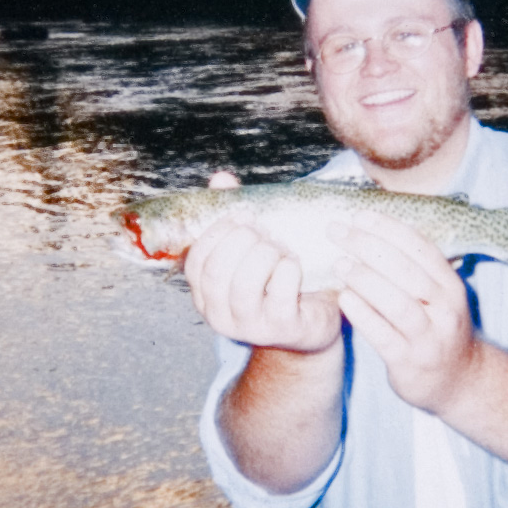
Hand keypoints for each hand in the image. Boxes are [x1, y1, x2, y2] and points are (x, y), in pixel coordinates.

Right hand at [185, 172, 342, 352]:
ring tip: (279, 249)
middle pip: (217, 271)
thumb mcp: (251, 251)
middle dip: (242, 241)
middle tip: (264, 232)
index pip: (196, 261)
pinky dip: (288, 268)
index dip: (218, 232)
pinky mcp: (282, 328)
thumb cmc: (276, 281)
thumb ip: (233, 215)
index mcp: (206, 295)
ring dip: (265, 254)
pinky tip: (294, 264)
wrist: (311, 324)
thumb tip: (220, 179)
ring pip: (245, 283)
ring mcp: (250, 326)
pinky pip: (280, 291)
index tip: (243, 217)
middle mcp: (220, 315)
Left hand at [332, 211, 479, 414]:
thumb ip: (414, 268)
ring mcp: (429, 337)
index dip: (388, 228)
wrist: (459, 381)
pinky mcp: (410, 362)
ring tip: (339, 264)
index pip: (420, 248)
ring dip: (365, 280)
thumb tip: (372, 230)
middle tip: (338, 232)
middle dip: (368, 246)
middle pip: (406, 270)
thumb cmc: (437, 328)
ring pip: (397, 303)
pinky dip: (363, 314)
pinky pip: (384, 335)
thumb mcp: (438, 296)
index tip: (359, 216)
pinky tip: (343, 298)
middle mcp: (445, 309)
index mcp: (450, 285)